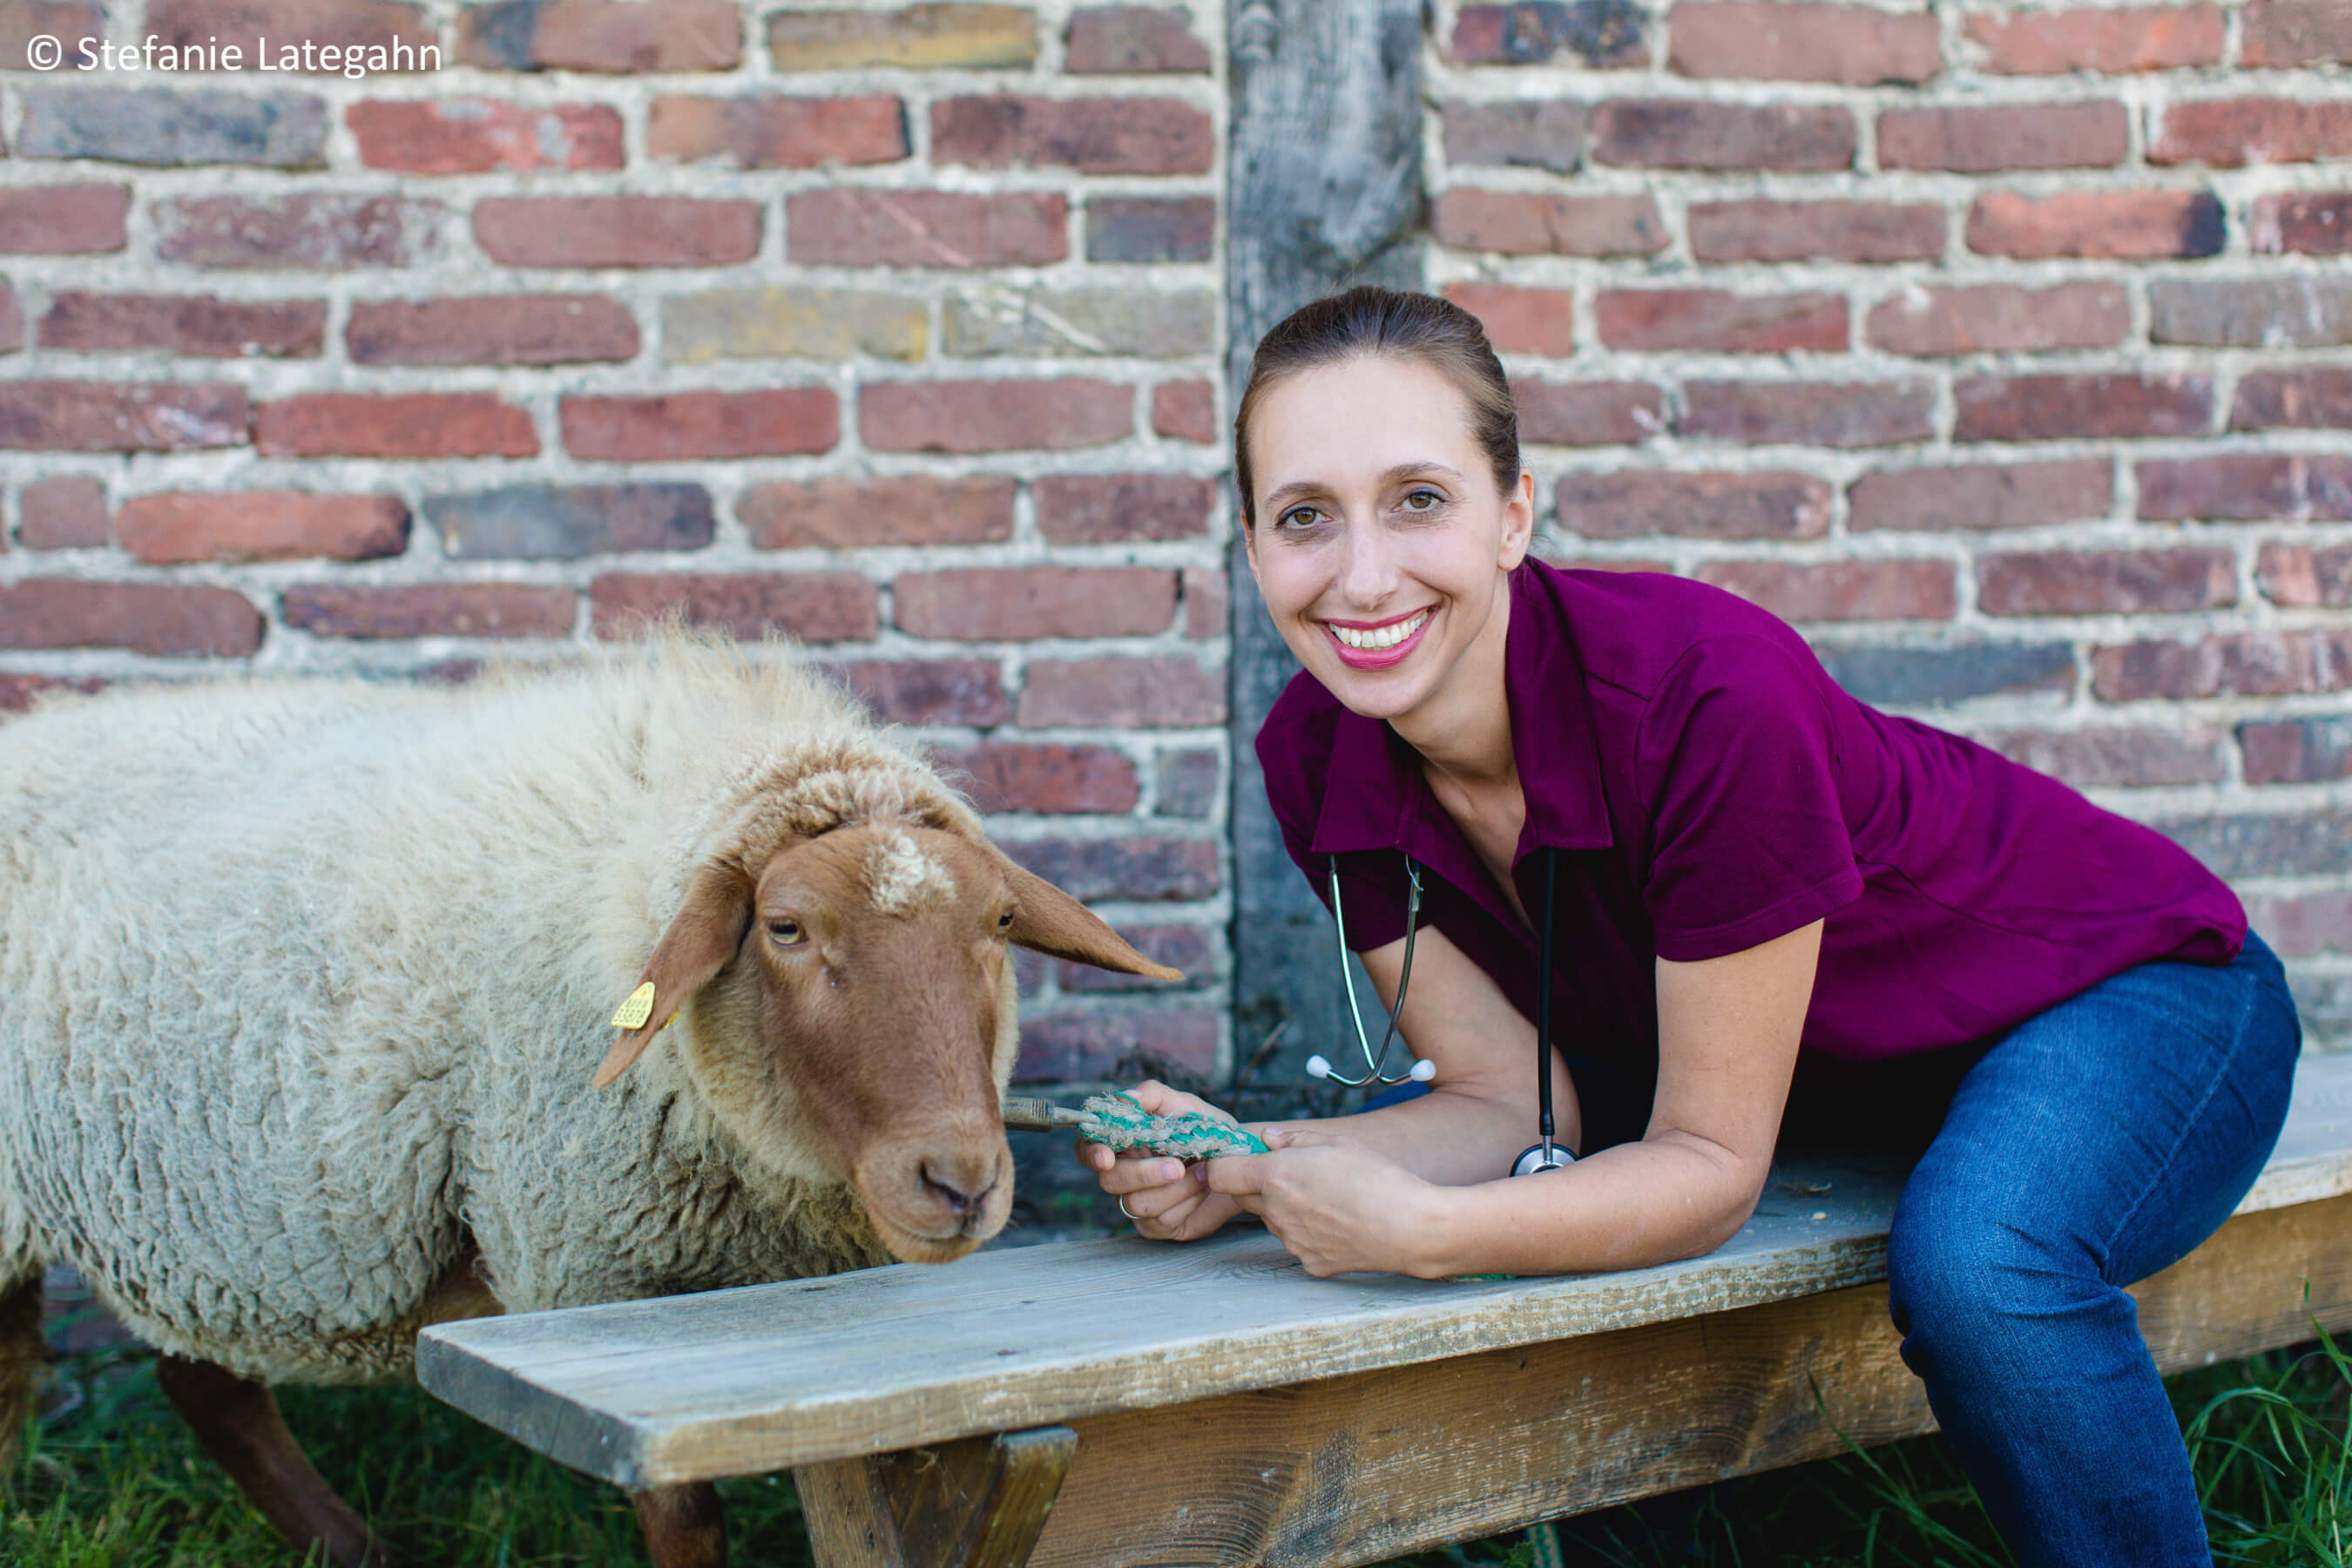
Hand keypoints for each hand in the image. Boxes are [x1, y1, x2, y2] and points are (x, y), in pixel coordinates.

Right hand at [1076, 1080, 1248, 1241]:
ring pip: (1137, 1204)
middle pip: (1110, 1181)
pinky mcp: (1158, 1226)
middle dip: (1144, 1174)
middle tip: (1177, 1166)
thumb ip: (1154, 1095)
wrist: (1238, 1162)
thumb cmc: (1205, 1131)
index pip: (1088, 1149)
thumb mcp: (1184, 1105)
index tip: (1106, 1157)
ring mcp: (1138, 1202)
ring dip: (1175, 1189)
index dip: (1091, 1153)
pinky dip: (1187, 1204)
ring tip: (1203, 1172)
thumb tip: (1130, 1098)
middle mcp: (1124, 1174)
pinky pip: (1161, 1222)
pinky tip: (1203, 1189)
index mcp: (1122, 1143)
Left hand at [1206, 1126, 1449, 1277]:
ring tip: (1331, 1200)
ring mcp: (1291, 1242)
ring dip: (1286, 1209)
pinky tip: (1341, 1224)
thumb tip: (1267, 1139)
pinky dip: (1310, 1233)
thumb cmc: (1379, 1178)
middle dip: (1258, 1186)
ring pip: (1274, 1221)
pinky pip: (1298, 1243)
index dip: (1224, 1166)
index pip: (1220, 1174)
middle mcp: (1276, 1212)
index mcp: (1276, 1176)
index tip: (1237, 1162)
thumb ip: (1294, 1138)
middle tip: (1297, 1176)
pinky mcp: (1309, 1263)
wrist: (1413, 1228)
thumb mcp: (1338, 1142)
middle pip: (1245, 1199)